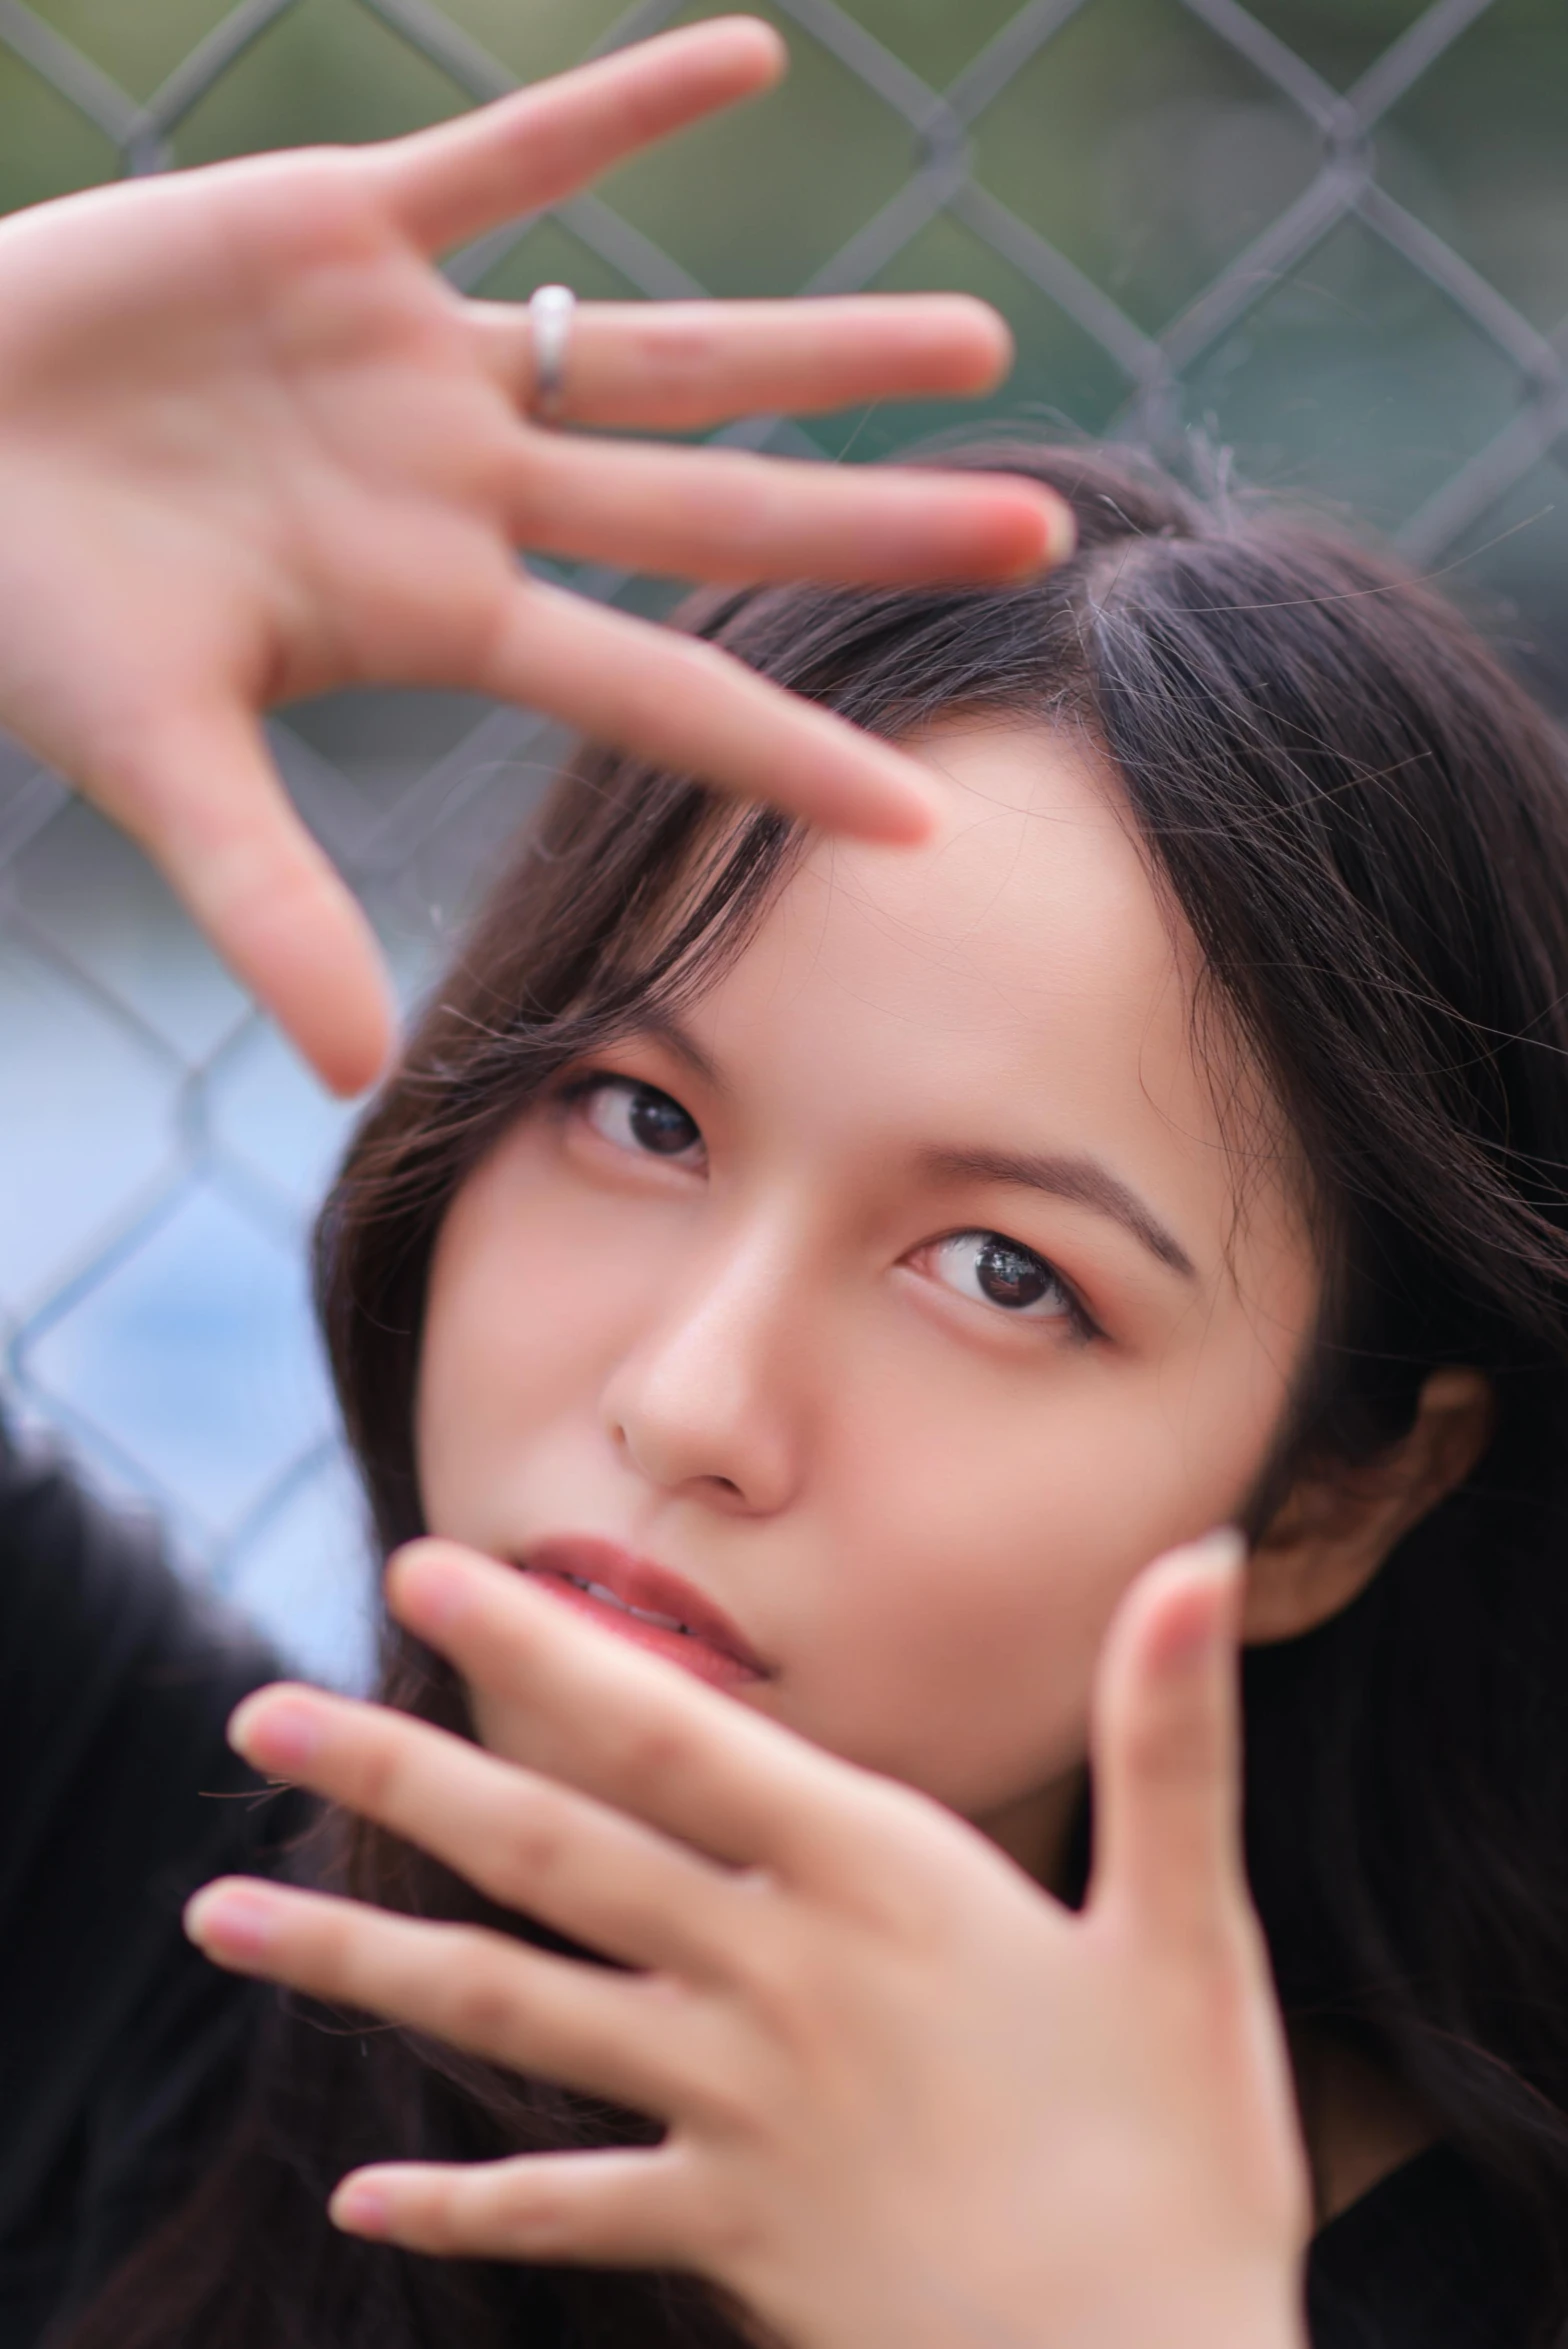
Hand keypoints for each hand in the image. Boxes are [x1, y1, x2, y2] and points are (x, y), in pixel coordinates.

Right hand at [0, 17, 1068, 1095]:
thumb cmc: (22, 606)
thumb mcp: (154, 757)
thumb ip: (264, 901)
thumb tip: (354, 1075)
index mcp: (431, 620)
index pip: (649, 697)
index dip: (781, 758)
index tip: (927, 818)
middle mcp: (461, 493)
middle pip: (709, 517)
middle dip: (865, 527)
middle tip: (1038, 534)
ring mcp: (418, 361)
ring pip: (656, 350)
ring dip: (814, 347)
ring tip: (980, 340)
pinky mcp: (341, 227)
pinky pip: (509, 153)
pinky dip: (615, 108)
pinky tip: (757, 56)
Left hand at [188, 1532, 1309, 2348]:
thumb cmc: (1184, 2156)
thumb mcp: (1190, 1929)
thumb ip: (1170, 1734)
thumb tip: (1203, 1558)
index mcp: (873, 1879)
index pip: (673, 1727)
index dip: (540, 1643)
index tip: (421, 1569)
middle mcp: (773, 1980)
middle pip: (547, 1856)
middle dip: (392, 1777)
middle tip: (248, 1716)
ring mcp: (733, 2113)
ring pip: (511, 2016)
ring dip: (359, 1961)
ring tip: (213, 1920)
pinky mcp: (729, 2235)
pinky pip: (573, 2214)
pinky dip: (467, 2207)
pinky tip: (360, 2203)